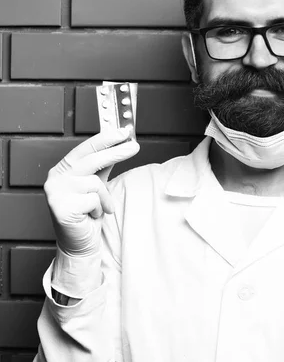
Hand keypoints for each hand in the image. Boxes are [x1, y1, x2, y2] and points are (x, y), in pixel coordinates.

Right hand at [44, 129, 139, 257]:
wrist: (80, 244)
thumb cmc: (88, 214)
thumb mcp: (98, 185)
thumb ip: (104, 165)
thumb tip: (120, 143)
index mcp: (63, 169)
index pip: (85, 148)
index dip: (105, 139)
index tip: (124, 132)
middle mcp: (55, 178)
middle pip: (90, 160)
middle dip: (116, 152)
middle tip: (134, 147)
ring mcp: (55, 193)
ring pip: (94, 183)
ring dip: (104, 197)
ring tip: (100, 208)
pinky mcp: (60, 208)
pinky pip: (93, 200)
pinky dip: (99, 208)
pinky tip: (90, 216)